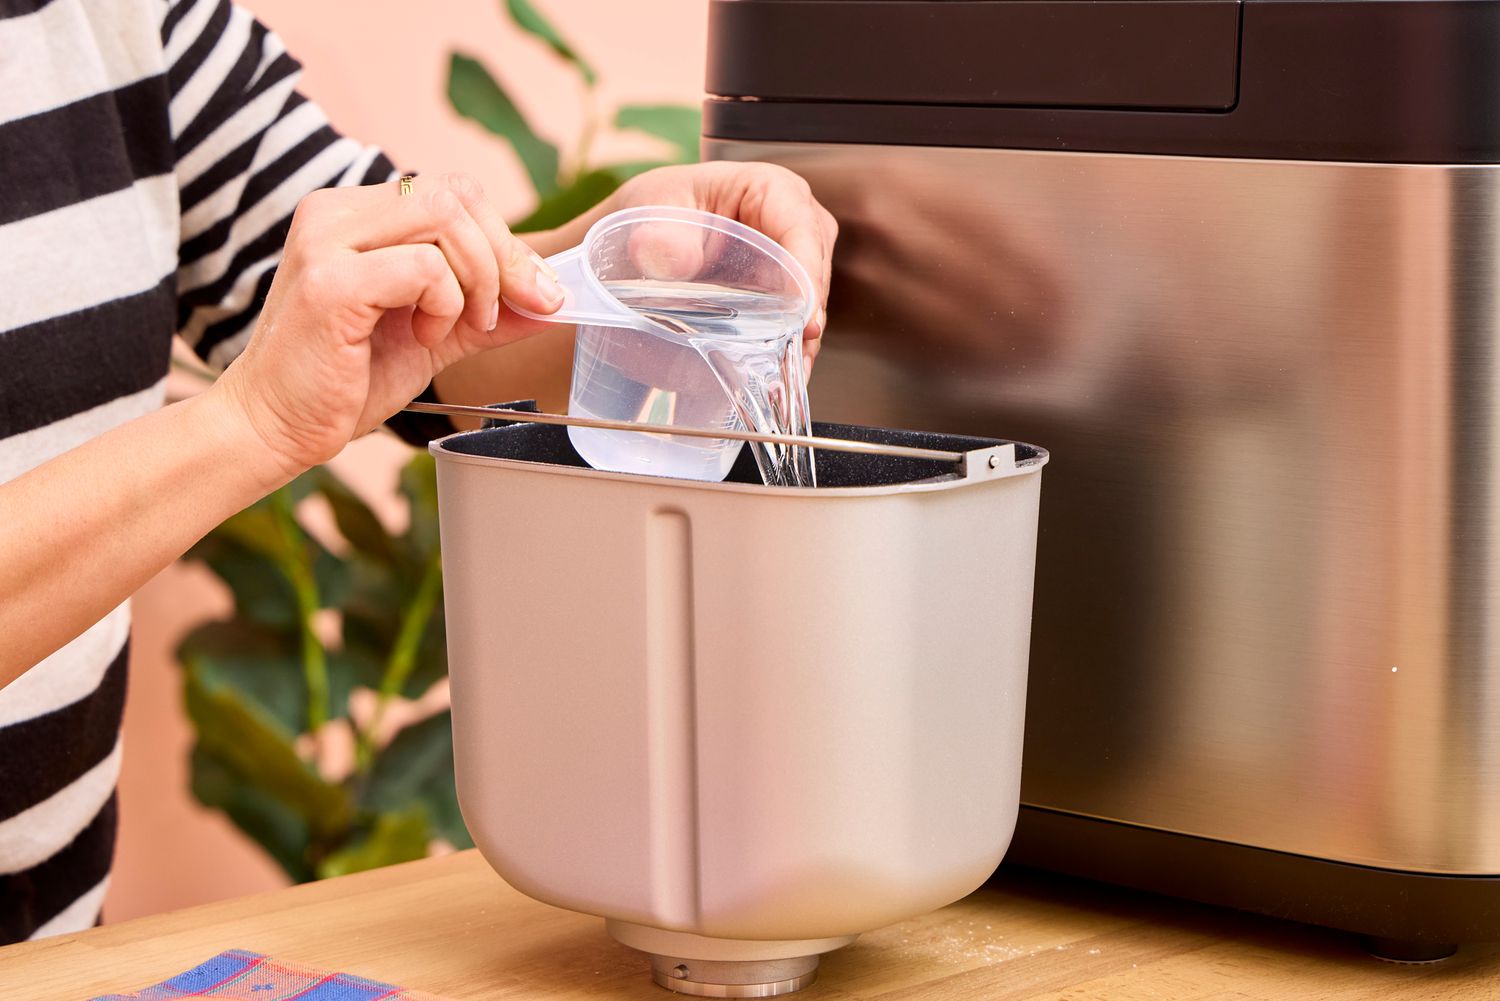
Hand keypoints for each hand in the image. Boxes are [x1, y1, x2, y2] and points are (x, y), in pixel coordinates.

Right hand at [214, 173, 562, 476]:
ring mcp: (327, 241)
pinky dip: (444, 304)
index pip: (454, 192)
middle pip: (455, 195)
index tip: (533, 296)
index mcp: (355, 214)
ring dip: (474, 280)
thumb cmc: (346, 381)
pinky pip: (423, 266)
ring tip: (450, 329)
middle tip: (498, 316)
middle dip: (502, 257)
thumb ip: (489, 313)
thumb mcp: (435, 336)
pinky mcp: (330, 281)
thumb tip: (555, 302)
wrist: (276, 427)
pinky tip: (422, 338)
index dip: (505, 241)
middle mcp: (334, 212)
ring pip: (443, 218)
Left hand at [597, 162, 837, 372]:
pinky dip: (790, 351)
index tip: (804, 317)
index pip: (801, 228)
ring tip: (786, 381)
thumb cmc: (657, 212)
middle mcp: (793, 219)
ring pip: (812, 301)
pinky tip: (780, 380)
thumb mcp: (653, 214)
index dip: (808, 274)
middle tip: (791, 358)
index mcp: (768, 188)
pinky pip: (798, 321)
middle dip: (807, 316)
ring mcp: (796, 257)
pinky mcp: (789, 289)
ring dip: (801, 342)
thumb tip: (669, 259)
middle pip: (815, 270)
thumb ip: (661, 238)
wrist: (646, 237)